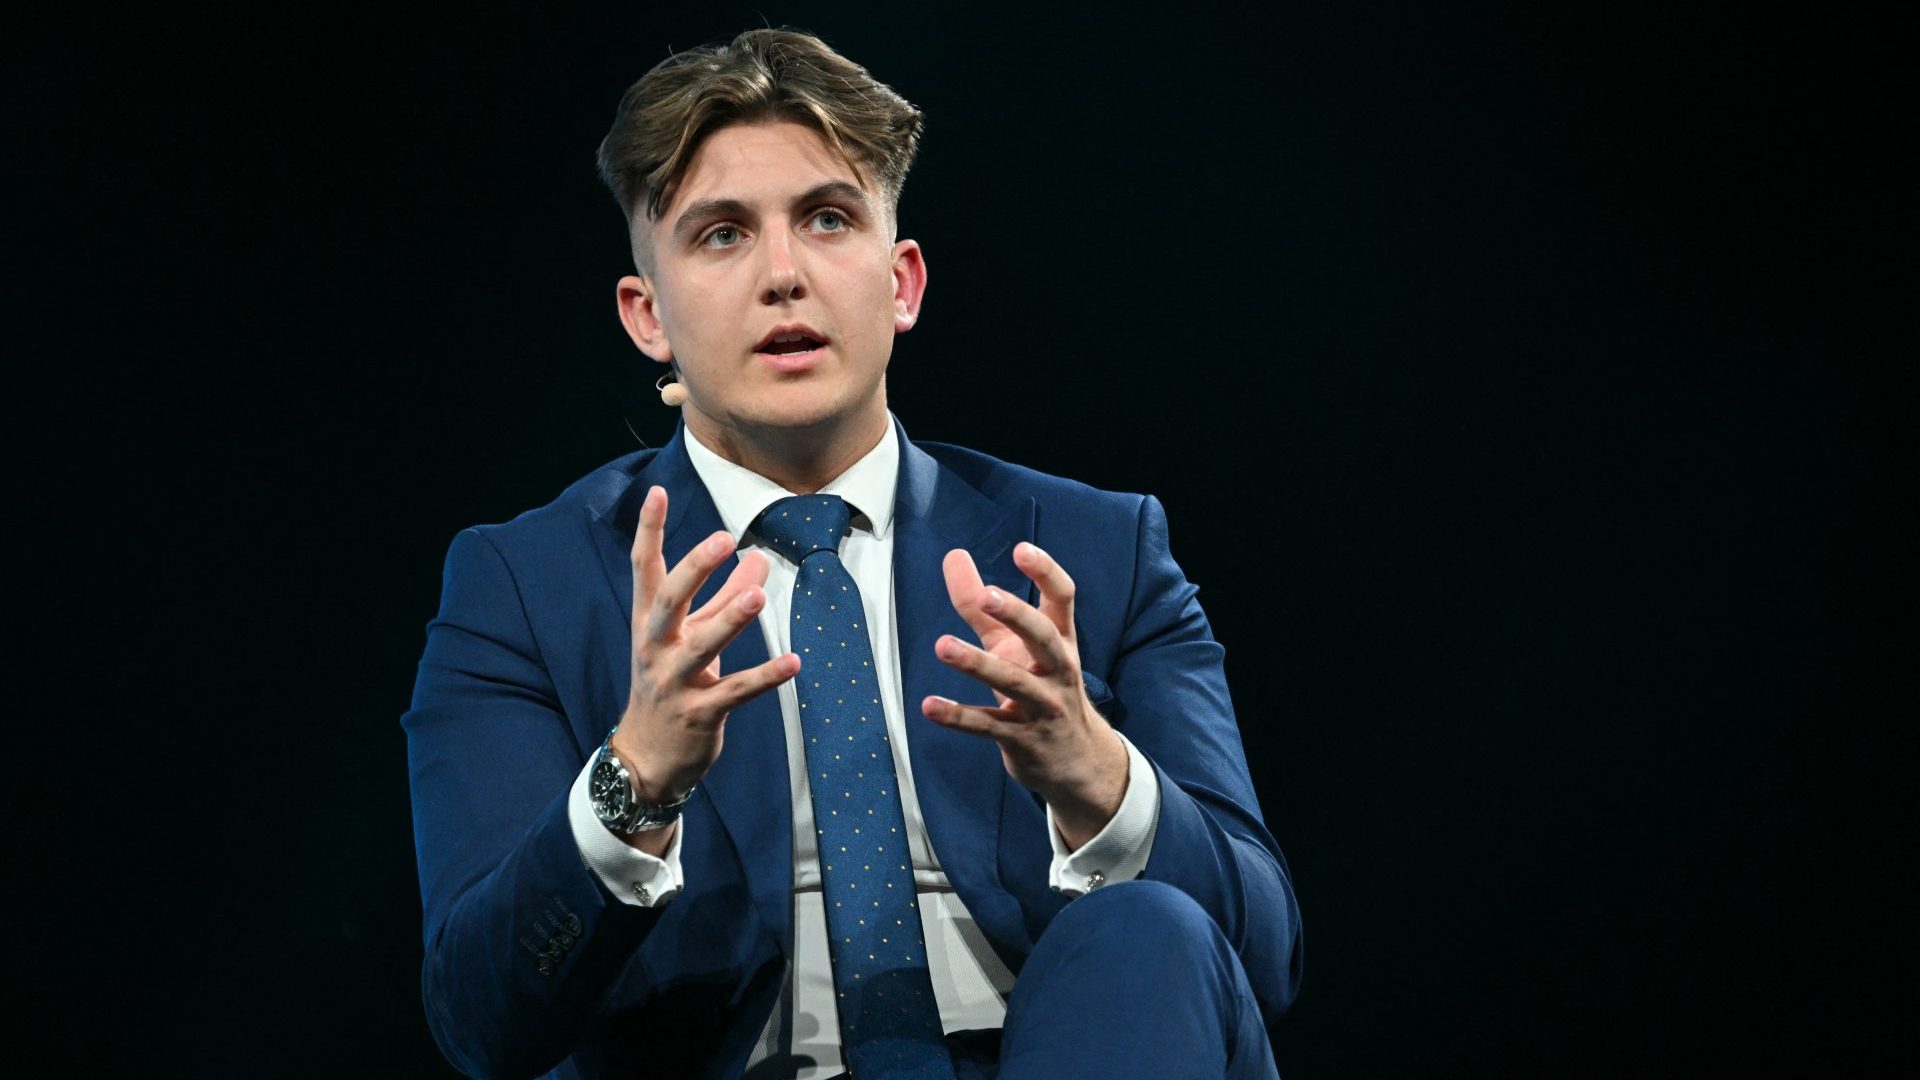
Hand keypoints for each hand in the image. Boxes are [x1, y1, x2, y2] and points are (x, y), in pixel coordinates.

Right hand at [611, 486, 798, 848]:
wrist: (647, 759)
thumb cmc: (671, 686)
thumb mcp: (691, 638)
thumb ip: (723, 598)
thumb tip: (758, 559)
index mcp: (649, 624)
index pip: (645, 569)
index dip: (649, 531)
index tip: (656, 492)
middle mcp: (655, 648)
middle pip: (668, 601)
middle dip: (694, 569)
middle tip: (722, 538)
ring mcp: (674, 683)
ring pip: (701, 646)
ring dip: (730, 619)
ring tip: (758, 596)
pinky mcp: (699, 715)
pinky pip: (735, 692)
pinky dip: (765, 676)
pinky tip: (794, 662)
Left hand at [921, 542, 1127, 848]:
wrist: (1076, 761)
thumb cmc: (1041, 688)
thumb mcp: (1014, 646)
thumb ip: (980, 605)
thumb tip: (953, 555)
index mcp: (1061, 641)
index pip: (1063, 599)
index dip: (1046, 573)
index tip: (1022, 550)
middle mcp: (1058, 670)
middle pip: (1045, 638)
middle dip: (1018, 615)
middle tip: (987, 595)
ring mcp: (1043, 707)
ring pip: (1014, 683)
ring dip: (979, 664)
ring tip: (944, 647)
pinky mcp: (1022, 739)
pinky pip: (989, 727)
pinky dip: (959, 717)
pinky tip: (929, 706)